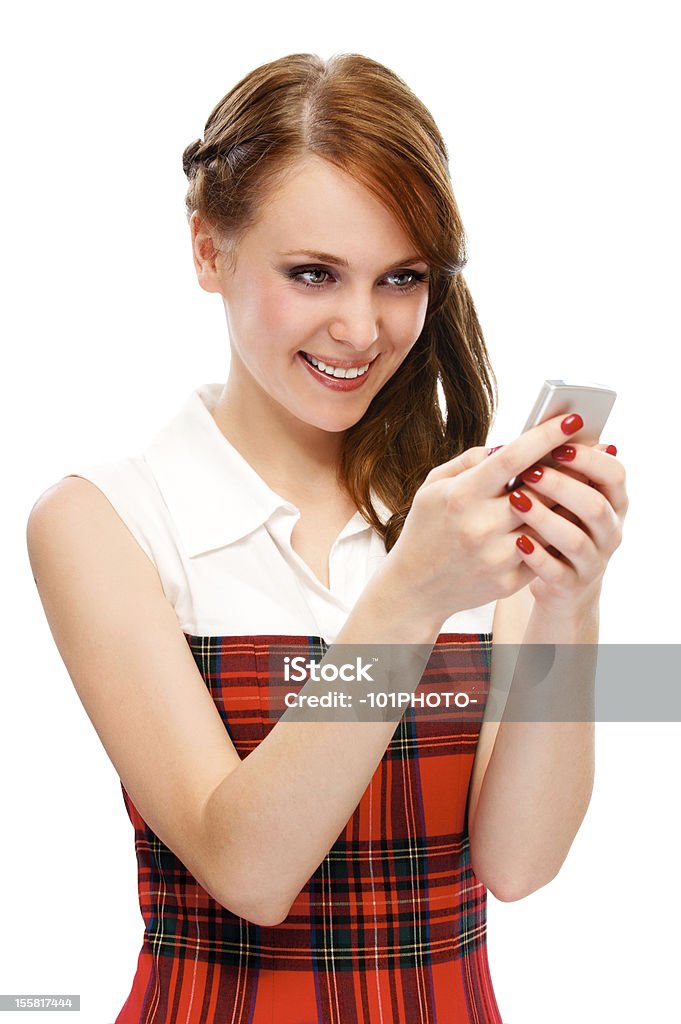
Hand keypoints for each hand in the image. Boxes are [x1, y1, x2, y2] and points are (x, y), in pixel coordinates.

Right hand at [383, 412, 605, 629]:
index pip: (514, 458)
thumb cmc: (426, 528)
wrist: (415, 588)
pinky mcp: (508, 581)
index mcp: (461, 496)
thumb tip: (513, 445)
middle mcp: (480, 526)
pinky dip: (555, 532)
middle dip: (568, 467)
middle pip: (542, 489)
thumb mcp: (433, 486)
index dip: (547, 436)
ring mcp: (496, 557)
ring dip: (567, 501)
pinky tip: (563, 519)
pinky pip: (544, 550)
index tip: (573, 419)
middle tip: (587, 451)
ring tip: (581, 483)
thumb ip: (471, 461)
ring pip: (550, 521)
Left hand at [505, 438, 627, 615]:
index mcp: (613, 502)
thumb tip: (543, 433)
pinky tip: (517, 540)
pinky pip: (555, 572)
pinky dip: (536, 555)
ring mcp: (593, 560)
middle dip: (563, 486)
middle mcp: (610, 531)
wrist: (561, 582)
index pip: (614, 474)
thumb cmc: (557, 525)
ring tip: (516, 501)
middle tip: (531, 471)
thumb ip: (561, 470)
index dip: (588, 459)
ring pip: (575, 540)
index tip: (559, 445)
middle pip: (596, 506)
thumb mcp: (565, 498)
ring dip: (545, 518)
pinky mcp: (571, 585)